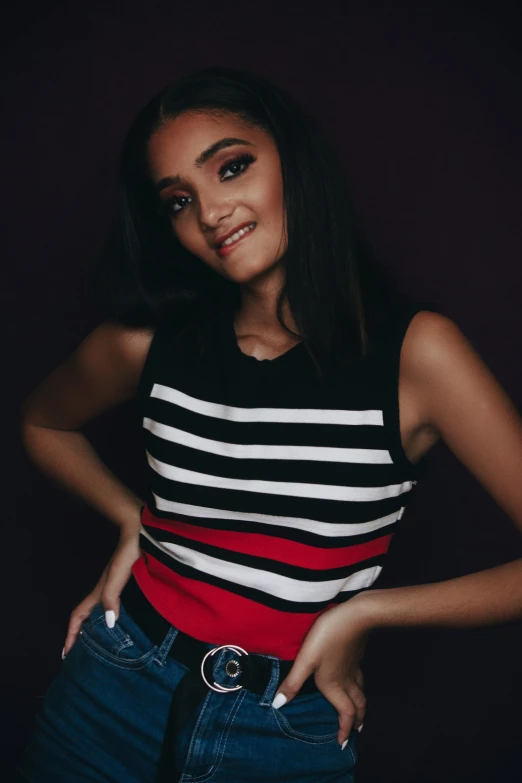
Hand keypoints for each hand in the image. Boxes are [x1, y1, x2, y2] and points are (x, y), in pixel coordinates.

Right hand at [62, 531, 141, 656]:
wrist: (141, 534)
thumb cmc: (128, 553)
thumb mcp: (117, 576)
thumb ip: (111, 597)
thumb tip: (108, 623)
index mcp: (99, 592)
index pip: (78, 617)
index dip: (71, 634)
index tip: (66, 654)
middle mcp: (104, 592)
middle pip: (87, 618)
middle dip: (80, 636)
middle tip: (80, 656)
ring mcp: (115, 589)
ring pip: (100, 613)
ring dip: (96, 630)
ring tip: (98, 647)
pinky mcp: (127, 585)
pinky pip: (114, 608)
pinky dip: (112, 620)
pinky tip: (121, 626)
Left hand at [271, 598, 370, 746]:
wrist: (355, 616)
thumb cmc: (328, 638)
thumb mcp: (306, 660)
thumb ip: (293, 682)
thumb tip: (277, 705)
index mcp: (334, 685)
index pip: (345, 713)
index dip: (345, 730)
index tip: (343, 743)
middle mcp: (347, 679)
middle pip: (358, 705)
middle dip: (358, 720)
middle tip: (357, 731)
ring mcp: (355, 666)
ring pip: (361, 692)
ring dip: (360, 705)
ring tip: (358, 710)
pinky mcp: (357, 654)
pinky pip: (360, 678)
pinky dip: (359, 686)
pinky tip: (353, 678)